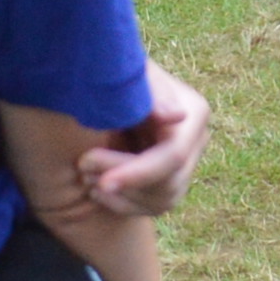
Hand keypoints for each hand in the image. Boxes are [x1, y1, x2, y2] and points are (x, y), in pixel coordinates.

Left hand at [75, 62, 209, 218]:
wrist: (107, 82)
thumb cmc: (114, 72)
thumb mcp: (128, 75)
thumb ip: (150, 93)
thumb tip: (176, 117)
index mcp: (194, 112)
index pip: (173, 156)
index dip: (138, 174)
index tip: (102, 182)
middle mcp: (197, 140)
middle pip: (167, 183)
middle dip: (123, 181)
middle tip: (82, 169)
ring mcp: (187, 163)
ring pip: (162, 201)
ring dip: (121, 196)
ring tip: (86, 176)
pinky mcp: (171, 180)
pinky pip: (154, 207)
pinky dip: (122, 204)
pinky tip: (98, 189)